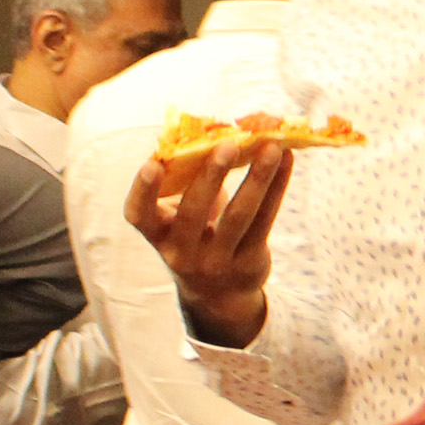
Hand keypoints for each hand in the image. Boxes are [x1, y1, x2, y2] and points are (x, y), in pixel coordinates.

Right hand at [128, 134, 294, 344]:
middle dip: (211, 176)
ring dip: (257, 178)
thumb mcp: (181, 217)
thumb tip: (207, 129)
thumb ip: (185, 182)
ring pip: (239, 216)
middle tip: (228, 144)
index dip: (143, 190)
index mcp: (157, 234)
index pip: (138, 215)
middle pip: (194, 212)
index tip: (153, 163)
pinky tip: (286, 160)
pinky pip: (265, 220)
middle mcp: (181, 252)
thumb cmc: (195, 237)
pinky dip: (276, 187)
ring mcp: (216, 261)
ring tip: (272, 146)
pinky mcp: (248, 262)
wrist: (219, 295)